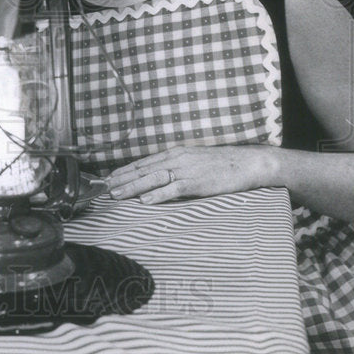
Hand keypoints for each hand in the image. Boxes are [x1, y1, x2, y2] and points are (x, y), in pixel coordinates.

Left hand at [106, 144, 276, 203]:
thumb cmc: (223, 164)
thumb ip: (178, 167)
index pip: (144, 162)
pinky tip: (145, 200)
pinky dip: (158, 195)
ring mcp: (186, 170)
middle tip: (104, 187)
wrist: (248, 163)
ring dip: (132, 187)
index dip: (125, 170)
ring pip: (152, 179)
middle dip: (122, 179)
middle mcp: (177, 159)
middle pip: (143, 170)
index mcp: (176, 153)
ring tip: (116, 194)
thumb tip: (161, 177)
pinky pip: (173, 189)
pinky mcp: (197, 182)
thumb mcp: (195, 161)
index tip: (109, 177)